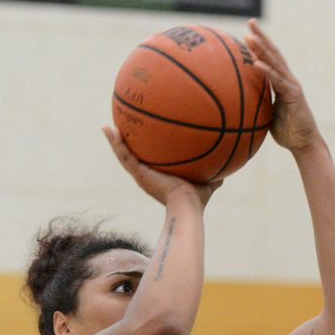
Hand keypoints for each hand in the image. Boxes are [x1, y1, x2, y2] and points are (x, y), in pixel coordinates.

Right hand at [102, 126, 221, 207]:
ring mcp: (141, 176)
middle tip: (119, 131)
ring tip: (106, 127)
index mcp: (159, 179)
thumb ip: (215, 173)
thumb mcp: (208, 182)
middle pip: (133, 159)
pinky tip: (109, 130)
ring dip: (115, 141)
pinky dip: (115, 143)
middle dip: (126, 146)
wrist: (187, 207)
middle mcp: (147, 178)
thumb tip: (228, 164)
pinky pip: (124, 155)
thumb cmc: (197, 200)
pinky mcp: (138, 174)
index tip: (142, 142)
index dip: (144, 154)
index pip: (149, 164)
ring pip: (124, 156)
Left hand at [244, 19, 320, 152]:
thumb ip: (258, 105)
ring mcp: (292, 86)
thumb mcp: (267, 116)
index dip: (260, 46)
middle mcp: (288, 80)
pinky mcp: (294, 95)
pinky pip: (277, 81)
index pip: (270, 60)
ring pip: (275, 63)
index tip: (248, 32)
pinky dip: (266, 71)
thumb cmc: (287, 133)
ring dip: (262, 48)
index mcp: (282, 83)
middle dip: (262, 37)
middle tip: (250, 22)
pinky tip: (256, 62)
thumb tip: (239, 104)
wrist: (305, 144)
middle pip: (274, 53)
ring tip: (250, 36)